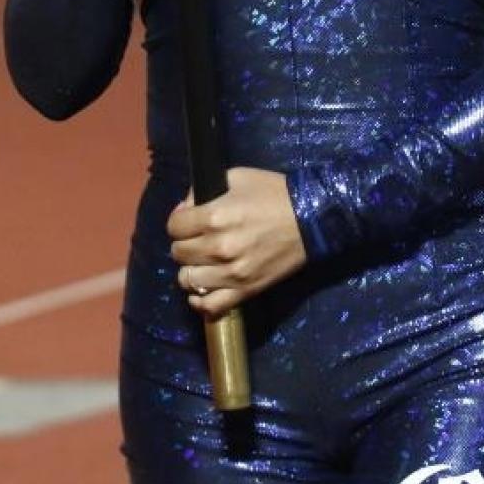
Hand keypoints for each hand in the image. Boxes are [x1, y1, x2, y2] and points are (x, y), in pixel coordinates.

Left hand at [167, 167, 307, 318]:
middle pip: (178, 253)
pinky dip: (200, 300)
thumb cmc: (274, 193)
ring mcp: (231, 273)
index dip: (179, 221)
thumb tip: (183, 210)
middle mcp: (218, 247)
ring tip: (203, 261)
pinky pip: (210, 306)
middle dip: (184, 242)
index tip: (188, 219)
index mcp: (214, 216)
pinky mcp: (245, 290)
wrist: (310, 219)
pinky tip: (204, 288)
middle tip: (198, 238)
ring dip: (191, 269)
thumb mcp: (237, 177)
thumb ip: (203, 191)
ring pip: (188, 280)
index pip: (174, 226)